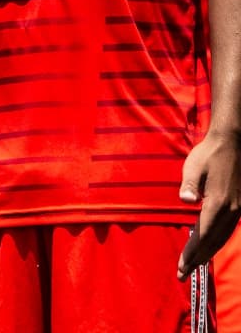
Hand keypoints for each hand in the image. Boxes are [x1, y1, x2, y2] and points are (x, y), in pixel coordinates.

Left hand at [177, 128, 240, 277]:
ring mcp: (237, 209)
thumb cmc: (209, 154)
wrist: (233, 143)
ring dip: (207, 253)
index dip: (192, 253)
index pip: (202, 235)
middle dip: (197, 259)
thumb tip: (184, 200)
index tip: (181, 267)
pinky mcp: (238, 206)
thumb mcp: (193, 166)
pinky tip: (208, 245)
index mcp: (217, 204)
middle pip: (213, 242)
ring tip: (194, 265)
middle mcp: (230, 211)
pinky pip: (227, 230)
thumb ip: (189, 185)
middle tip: (182, 274)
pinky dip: (216, 241)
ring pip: (222, 238)